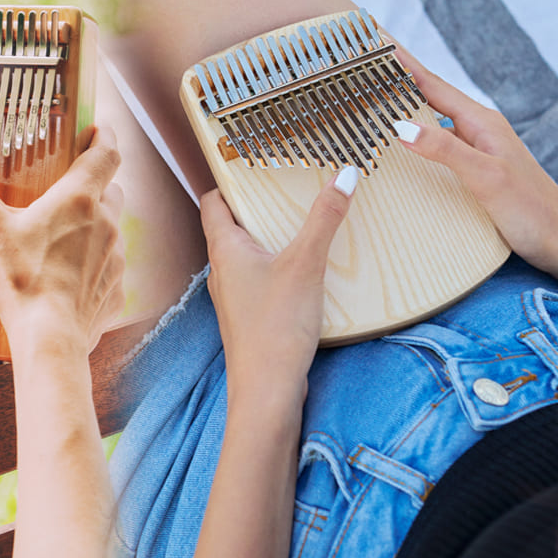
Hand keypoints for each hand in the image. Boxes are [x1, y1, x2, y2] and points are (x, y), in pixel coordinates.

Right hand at [0, 126, 124, 352]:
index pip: (106, 152)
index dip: (103, 135)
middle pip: (112, 190)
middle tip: (70, 187)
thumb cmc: (22, 281)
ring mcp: (115, 259)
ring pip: (111, 230)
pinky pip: (108, 269)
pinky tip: (68, 276)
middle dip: (96, 184)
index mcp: (79, 199)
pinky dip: (93, 266)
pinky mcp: (114, 291)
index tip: (98, 129)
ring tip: (62, 237)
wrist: (49, 337)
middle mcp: (106, 225)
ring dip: (93, 227)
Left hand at [201, 168, 356, 413]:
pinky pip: (258, 280)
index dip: (227, 182)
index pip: (212, 203)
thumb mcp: (306, 263)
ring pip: (246, 256)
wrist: (267, 389)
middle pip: (231, 227)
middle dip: (257, 209)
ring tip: (300, 226)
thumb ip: (325, 218)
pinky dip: (276, 267)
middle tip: (287, 191)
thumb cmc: (276, 325)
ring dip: (269, 240)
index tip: (252, 167)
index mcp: (224, 249)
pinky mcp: (249, 317)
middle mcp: (221, 271)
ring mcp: (233, 296)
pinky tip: (304, 271)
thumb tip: (346, 175)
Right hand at [392, 48, 557, 272]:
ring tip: (372, 92)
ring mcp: (477, 148)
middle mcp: (478, 129)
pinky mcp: (474, 168)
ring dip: (403, 103)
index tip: (375, 39)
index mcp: (482, 122)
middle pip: (429, 94)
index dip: (401, 62)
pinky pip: (435, 141)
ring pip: (431, 117)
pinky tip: (400, 139)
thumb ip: (446, 150)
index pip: (432, 85)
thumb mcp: (486, 177)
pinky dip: (414, 132)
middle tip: (364, 60)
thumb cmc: (532, 210)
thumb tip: (401, 127)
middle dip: (397, 75)